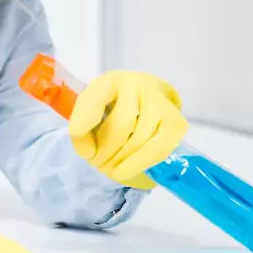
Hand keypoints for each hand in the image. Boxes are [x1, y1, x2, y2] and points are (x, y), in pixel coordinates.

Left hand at [68, 70, 188, 189]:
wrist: (149, 104)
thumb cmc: (114, 111)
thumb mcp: (92, 114)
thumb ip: (83, 131)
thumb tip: (90, 152)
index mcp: (110, 81)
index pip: (97, 96)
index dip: (86, 116)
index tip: (76, 133)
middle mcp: (137, 85)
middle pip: (119, 126)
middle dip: (102, 152)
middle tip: (95, 163)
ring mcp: (160, 102)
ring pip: (137, 140)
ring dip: (118, 162)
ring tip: (109, 167)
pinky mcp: (176, 123)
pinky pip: (156, 150)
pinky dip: (136, 165)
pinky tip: (122, 172)